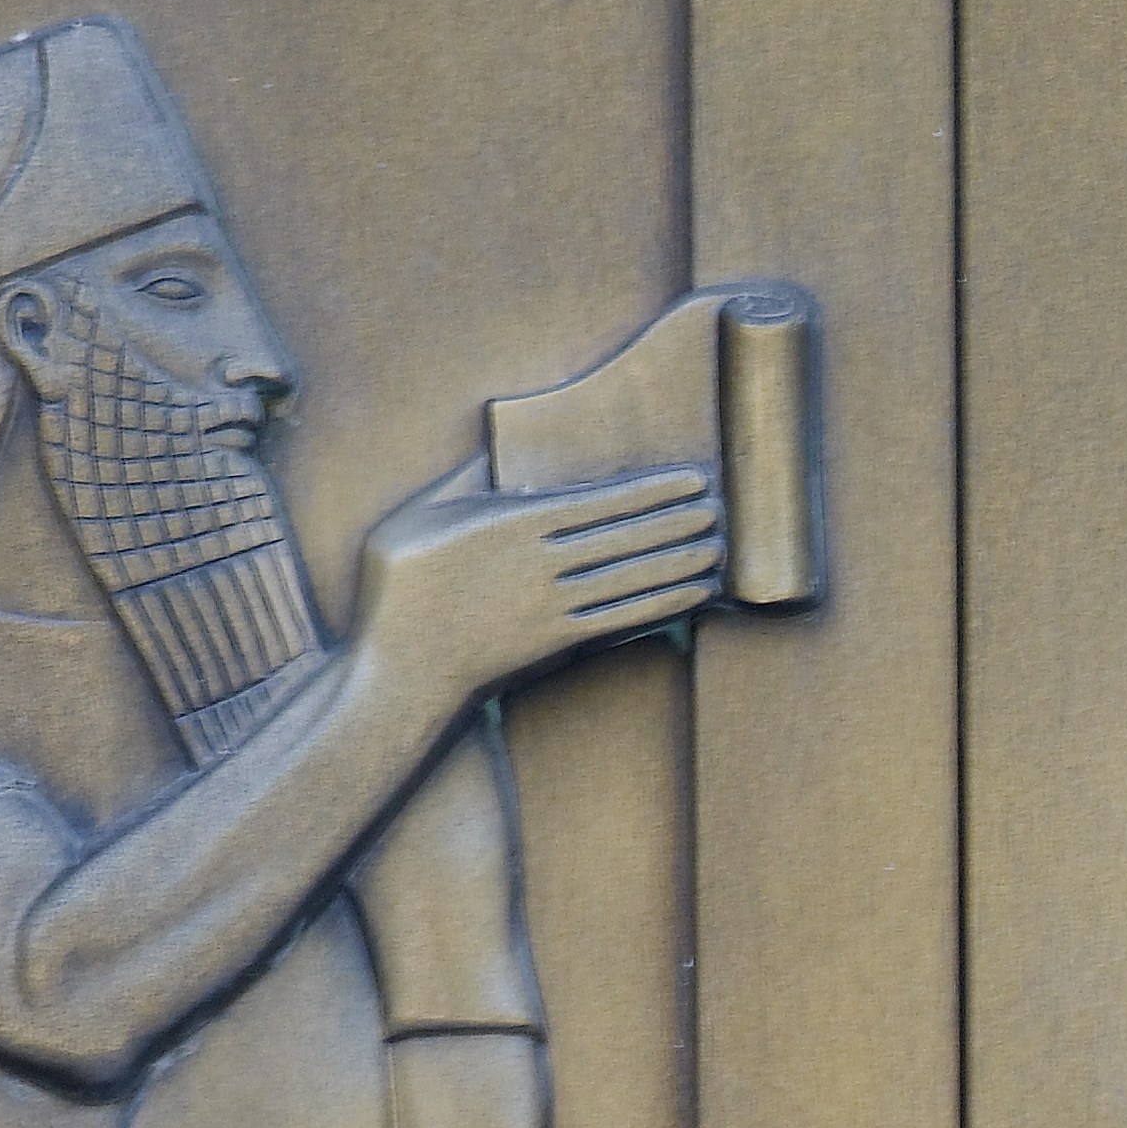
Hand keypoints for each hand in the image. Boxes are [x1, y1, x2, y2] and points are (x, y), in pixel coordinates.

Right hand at [355, 462, 724, 706]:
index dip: (652, 491)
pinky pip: (624, 618)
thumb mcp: (419, 515)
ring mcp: (554, 605)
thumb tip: (504, 457)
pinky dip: (664, 604)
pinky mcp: (560, 643)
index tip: (692, 480)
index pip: (600, 500)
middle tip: (726, 508)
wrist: (401, 670)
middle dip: (680, 521)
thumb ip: (466, 482)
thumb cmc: (400, 589)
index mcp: (513, 523)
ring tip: (721, 546)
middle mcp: (543, 562)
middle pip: (626, 536)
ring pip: (632, 576)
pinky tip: (695, 593)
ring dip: (682, 560)